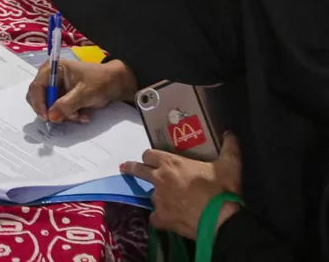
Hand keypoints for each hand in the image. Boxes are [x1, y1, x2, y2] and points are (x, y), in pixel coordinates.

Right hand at [27, 59, 137, 122]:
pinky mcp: (61, 97)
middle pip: (38, 98)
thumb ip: (66, 105)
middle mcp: (50, 77)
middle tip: (64, 119)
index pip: (36, 87)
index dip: (38, 103)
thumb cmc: (100, 81)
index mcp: (52, 69)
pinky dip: (69, 116)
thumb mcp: (84, 93)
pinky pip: (58, 111)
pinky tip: (82, 115)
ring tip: (80, 116)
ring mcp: (56, 88)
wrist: (115, 83)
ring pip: (49, 107)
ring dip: (64, 115)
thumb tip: (51, 117)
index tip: (46, 118)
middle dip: (52, 111)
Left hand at [121, 135, 243, 239]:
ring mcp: (158, 199)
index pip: (149, 154)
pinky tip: (168, 219)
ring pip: (152, 195)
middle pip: (138, 170)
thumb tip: (229, 133)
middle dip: (131, 168)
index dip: (149, 156)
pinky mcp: (162, 218)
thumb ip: (229, 148)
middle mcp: (160, 179)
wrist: (221, 220)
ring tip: (170, 202)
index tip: (149, 158)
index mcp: (171, 163)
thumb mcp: (230, 165)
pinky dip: (161, 218)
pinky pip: (155, 217)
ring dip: (159, 197)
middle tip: (125, 168)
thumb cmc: (222, 189)